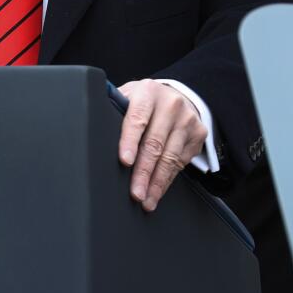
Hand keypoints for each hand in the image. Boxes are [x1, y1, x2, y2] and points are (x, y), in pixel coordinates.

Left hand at [117, 79, 207, 211]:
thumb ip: (116, 109)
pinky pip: (181, 162)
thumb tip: (94, 128)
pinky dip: (168, 179)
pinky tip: (158, 190)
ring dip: (157, 182)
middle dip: (143, 172)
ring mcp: (187, 119)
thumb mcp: (129, 96)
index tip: (125, 161)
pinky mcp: (198, 134)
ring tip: (147, 199)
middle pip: (154, 143)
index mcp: (148, 92)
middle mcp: (170, 104)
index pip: (137, 118)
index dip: (130, 141)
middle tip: (135, 192)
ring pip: (170, 157)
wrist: (177, 96)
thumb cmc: (145, 101)